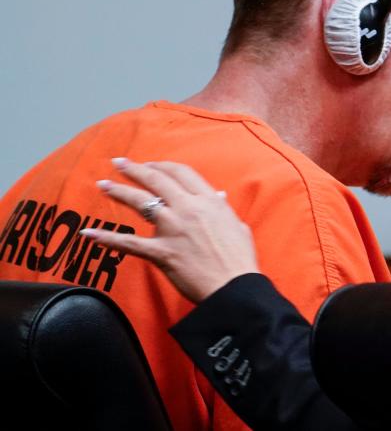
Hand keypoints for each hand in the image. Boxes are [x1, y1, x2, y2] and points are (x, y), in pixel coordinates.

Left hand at [81, 158, 259, 302]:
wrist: (235, 287)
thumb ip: (224, 209)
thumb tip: (219, 196)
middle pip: (157, 180)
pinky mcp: (162, 252)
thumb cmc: (240, 260)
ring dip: (118, 191)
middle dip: (135, 169)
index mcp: (209, 201)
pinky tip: (89, 234)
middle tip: (118, 163)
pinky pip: (129, 243)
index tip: (150, 165)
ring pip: (141, 202)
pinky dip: (107, 238)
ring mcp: (174, 229)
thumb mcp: (237, 226)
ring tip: (103, 184)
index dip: (162, 166)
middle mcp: (190, 209)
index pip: (181, 173)